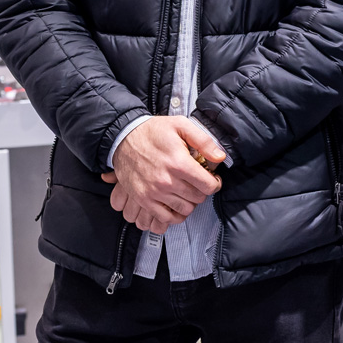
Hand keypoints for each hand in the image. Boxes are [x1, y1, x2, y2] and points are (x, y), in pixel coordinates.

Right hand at [104, 116, 224, 233]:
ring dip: (189, 202)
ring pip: (185, 210)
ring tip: (186, 191)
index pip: (208, 186)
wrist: (123, 137)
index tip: (212, 180)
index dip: (215, 183)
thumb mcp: (181, 125)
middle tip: (197, 183)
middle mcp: (167, 180)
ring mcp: (154, 192)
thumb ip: (203, 141)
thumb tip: (220, 157)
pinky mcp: (143, 199)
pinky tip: (175, 203)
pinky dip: (174, 214)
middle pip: (198, 198)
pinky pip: (166, 218)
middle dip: (202, 191)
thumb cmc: (152, 131)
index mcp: (179, 163)